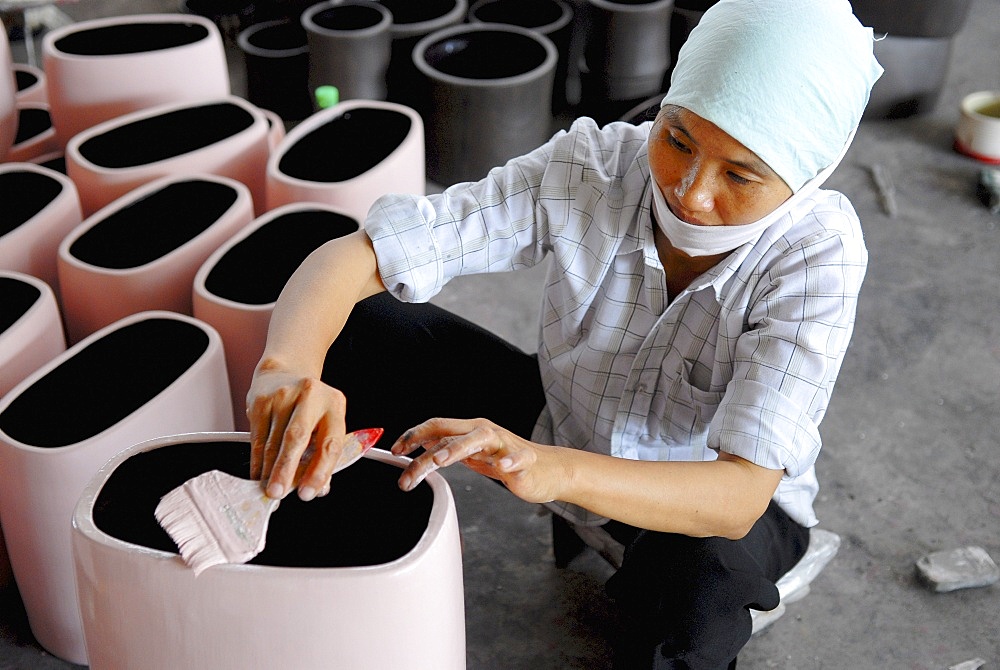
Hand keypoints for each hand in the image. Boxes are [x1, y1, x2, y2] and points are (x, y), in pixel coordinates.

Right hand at [246, 361, 348, 500]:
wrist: (284, 373)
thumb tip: (318, 488)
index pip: (329, 443)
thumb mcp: (325, 423)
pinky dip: (257, 460)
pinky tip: (259, 473)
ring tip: (269, 488)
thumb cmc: (309, 406)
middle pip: (296, 438)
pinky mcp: (261, 400)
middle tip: (279, 493)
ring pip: (273, 441)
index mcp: (334, 404)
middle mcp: (310, 396)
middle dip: (286, 470)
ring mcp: (283, 395)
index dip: (319, 472)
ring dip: (269, 470)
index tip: (309, 493)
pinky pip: (257, 438)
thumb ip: (323, 455)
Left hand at [390, 418, 564, 503]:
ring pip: (479, 439)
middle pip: (451, 434)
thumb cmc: (506, 460)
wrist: (546, 470)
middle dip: (425, 451)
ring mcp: (505, 445)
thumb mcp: (472, 455)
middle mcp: (485, 433)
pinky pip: (517, 459)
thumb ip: (449, 448)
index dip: (414, 436)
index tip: (394, 451)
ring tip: (439, 460)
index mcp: (470, 431)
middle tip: (407, 472)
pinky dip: (509, 461)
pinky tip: (502, 468)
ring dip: (457, 448)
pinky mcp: (524, 461)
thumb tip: (421, 445)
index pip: (437, 426)